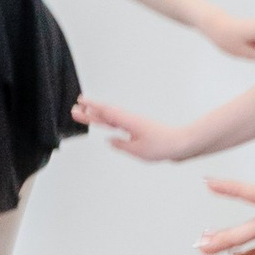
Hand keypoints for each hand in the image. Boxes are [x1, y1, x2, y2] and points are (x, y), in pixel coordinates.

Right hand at [74, 94, 188, 164]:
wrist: (180, 144)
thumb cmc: (163, 146)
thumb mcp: (138, 150)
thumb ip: (122, 145)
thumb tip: (111, 141)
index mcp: (129, 122)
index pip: (106, 113)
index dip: (92, 108)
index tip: (79, 104)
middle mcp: (130, 120)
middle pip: (106, 114)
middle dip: (90, 112)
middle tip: (74, 111)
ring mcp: (134, 124)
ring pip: (112, 118)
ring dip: (98, 116)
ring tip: (85, 114)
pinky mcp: (138, 129)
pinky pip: (119, 123)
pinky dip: (109, 122)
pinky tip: (106, 124)